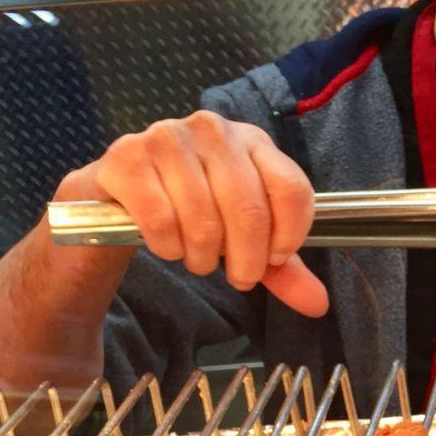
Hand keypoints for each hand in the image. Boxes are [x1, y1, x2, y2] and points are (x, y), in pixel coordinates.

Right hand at [54, 111, 327, 316]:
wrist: (117, 198)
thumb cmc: (192, 213)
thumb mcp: (243, 240)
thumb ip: (282, 269)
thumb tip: (318, 305)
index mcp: (253, 142)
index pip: (292, 189)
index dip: (288, 237)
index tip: (274, 260)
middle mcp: (214, 130)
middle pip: (249, 210)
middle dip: (247, 260)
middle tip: (237, 277)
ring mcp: (168, 137)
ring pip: (204, 220)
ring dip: (203, 257)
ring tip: (197, 258)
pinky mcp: (127, 156)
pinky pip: (161, 220)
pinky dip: (168, 247)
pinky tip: (166, 245)